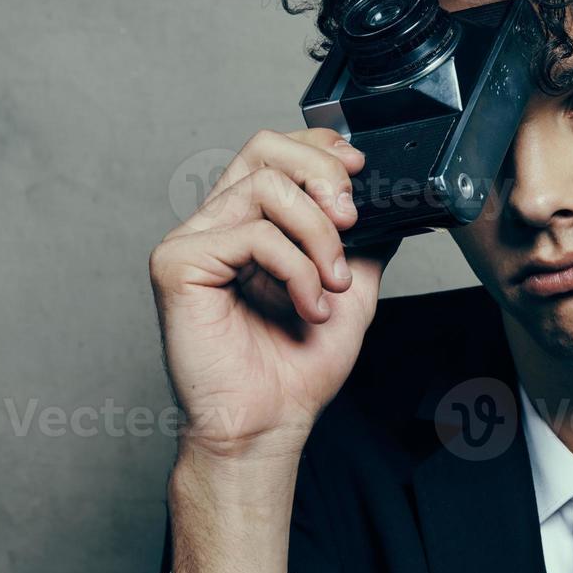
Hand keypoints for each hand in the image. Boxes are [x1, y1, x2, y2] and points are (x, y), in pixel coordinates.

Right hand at [149, 128, 398, 459]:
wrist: (269, 423)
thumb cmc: (298, 367)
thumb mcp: (353, 287)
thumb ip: (365, 240)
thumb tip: (394, 201)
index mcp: (249, 222)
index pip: (275, 150)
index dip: (320, 148)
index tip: (359, 171)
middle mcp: (217, 224)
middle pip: (263, 148)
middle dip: (322, 177)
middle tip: (351, 222)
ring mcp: (192, 241)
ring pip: (265, 187)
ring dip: (318, 235)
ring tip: (333, 284)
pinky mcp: (178, 264)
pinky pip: (252, 235)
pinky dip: (295, 268)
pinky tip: (307, 306)